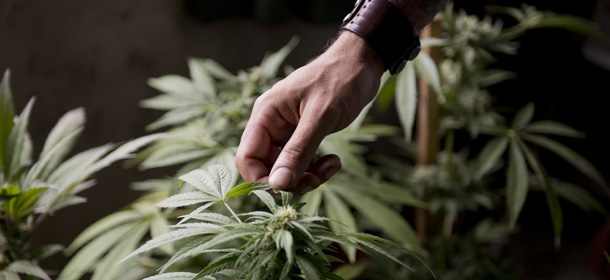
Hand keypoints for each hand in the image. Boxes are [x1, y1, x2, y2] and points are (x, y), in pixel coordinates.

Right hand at [235, 32, 383, 192]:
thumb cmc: (340, 81)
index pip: (246, 157)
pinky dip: (315, 167)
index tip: (289, 188)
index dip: (262, 179)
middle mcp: (271, 122)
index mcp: (266, 114)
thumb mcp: (321, 117)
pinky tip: (333, 161)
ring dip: (306, 175)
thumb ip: (298, 151)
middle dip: (290, 179)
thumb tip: (277, 184)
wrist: (362, 64)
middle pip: (265, 166)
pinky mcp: (301, 133)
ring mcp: (286, 129)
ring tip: (332, 166)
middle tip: (316, 180)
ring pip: (284, 167)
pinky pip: (300, 160)